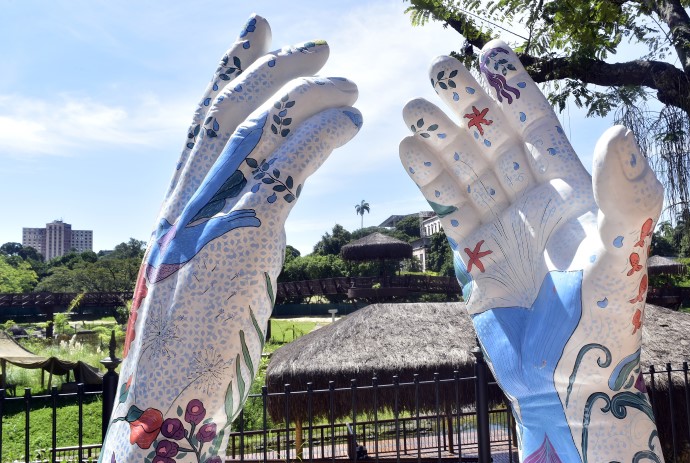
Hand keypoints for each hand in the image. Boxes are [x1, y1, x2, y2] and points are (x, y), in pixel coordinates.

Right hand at [102, 15, 360, 462]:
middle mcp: (191, 197)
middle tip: (319, 44)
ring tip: (350, 85)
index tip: (258, 30)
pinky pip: (285, 170)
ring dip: (310, 98)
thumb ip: (225, 223)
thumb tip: (260, 198)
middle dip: (275, 69)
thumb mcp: (203, 266)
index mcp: (180, 202)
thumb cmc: (190, 334)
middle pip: (232, 111)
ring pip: (261, 132)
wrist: (170, 384)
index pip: (206, 118)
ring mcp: (214, 214)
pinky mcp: (245, 237)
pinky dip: (320, 137)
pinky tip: (350, 121)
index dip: (233, 68)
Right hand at [400, 41, 662, 461]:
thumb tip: (620, 131)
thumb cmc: (603, 325)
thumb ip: (626, 197)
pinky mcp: (472, 255)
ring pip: (466, 168)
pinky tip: (408, 150)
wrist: (564, 383)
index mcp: (572, 192)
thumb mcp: (620, 258)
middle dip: (468, 103)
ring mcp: (500, 227)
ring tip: (413, 106)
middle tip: (439, 66)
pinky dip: (428, 180)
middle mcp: (533, 202)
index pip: (538, 127)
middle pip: (494, 138)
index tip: (490, 53)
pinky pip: (447, 207)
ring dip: (441, 136)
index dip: (515, 89)